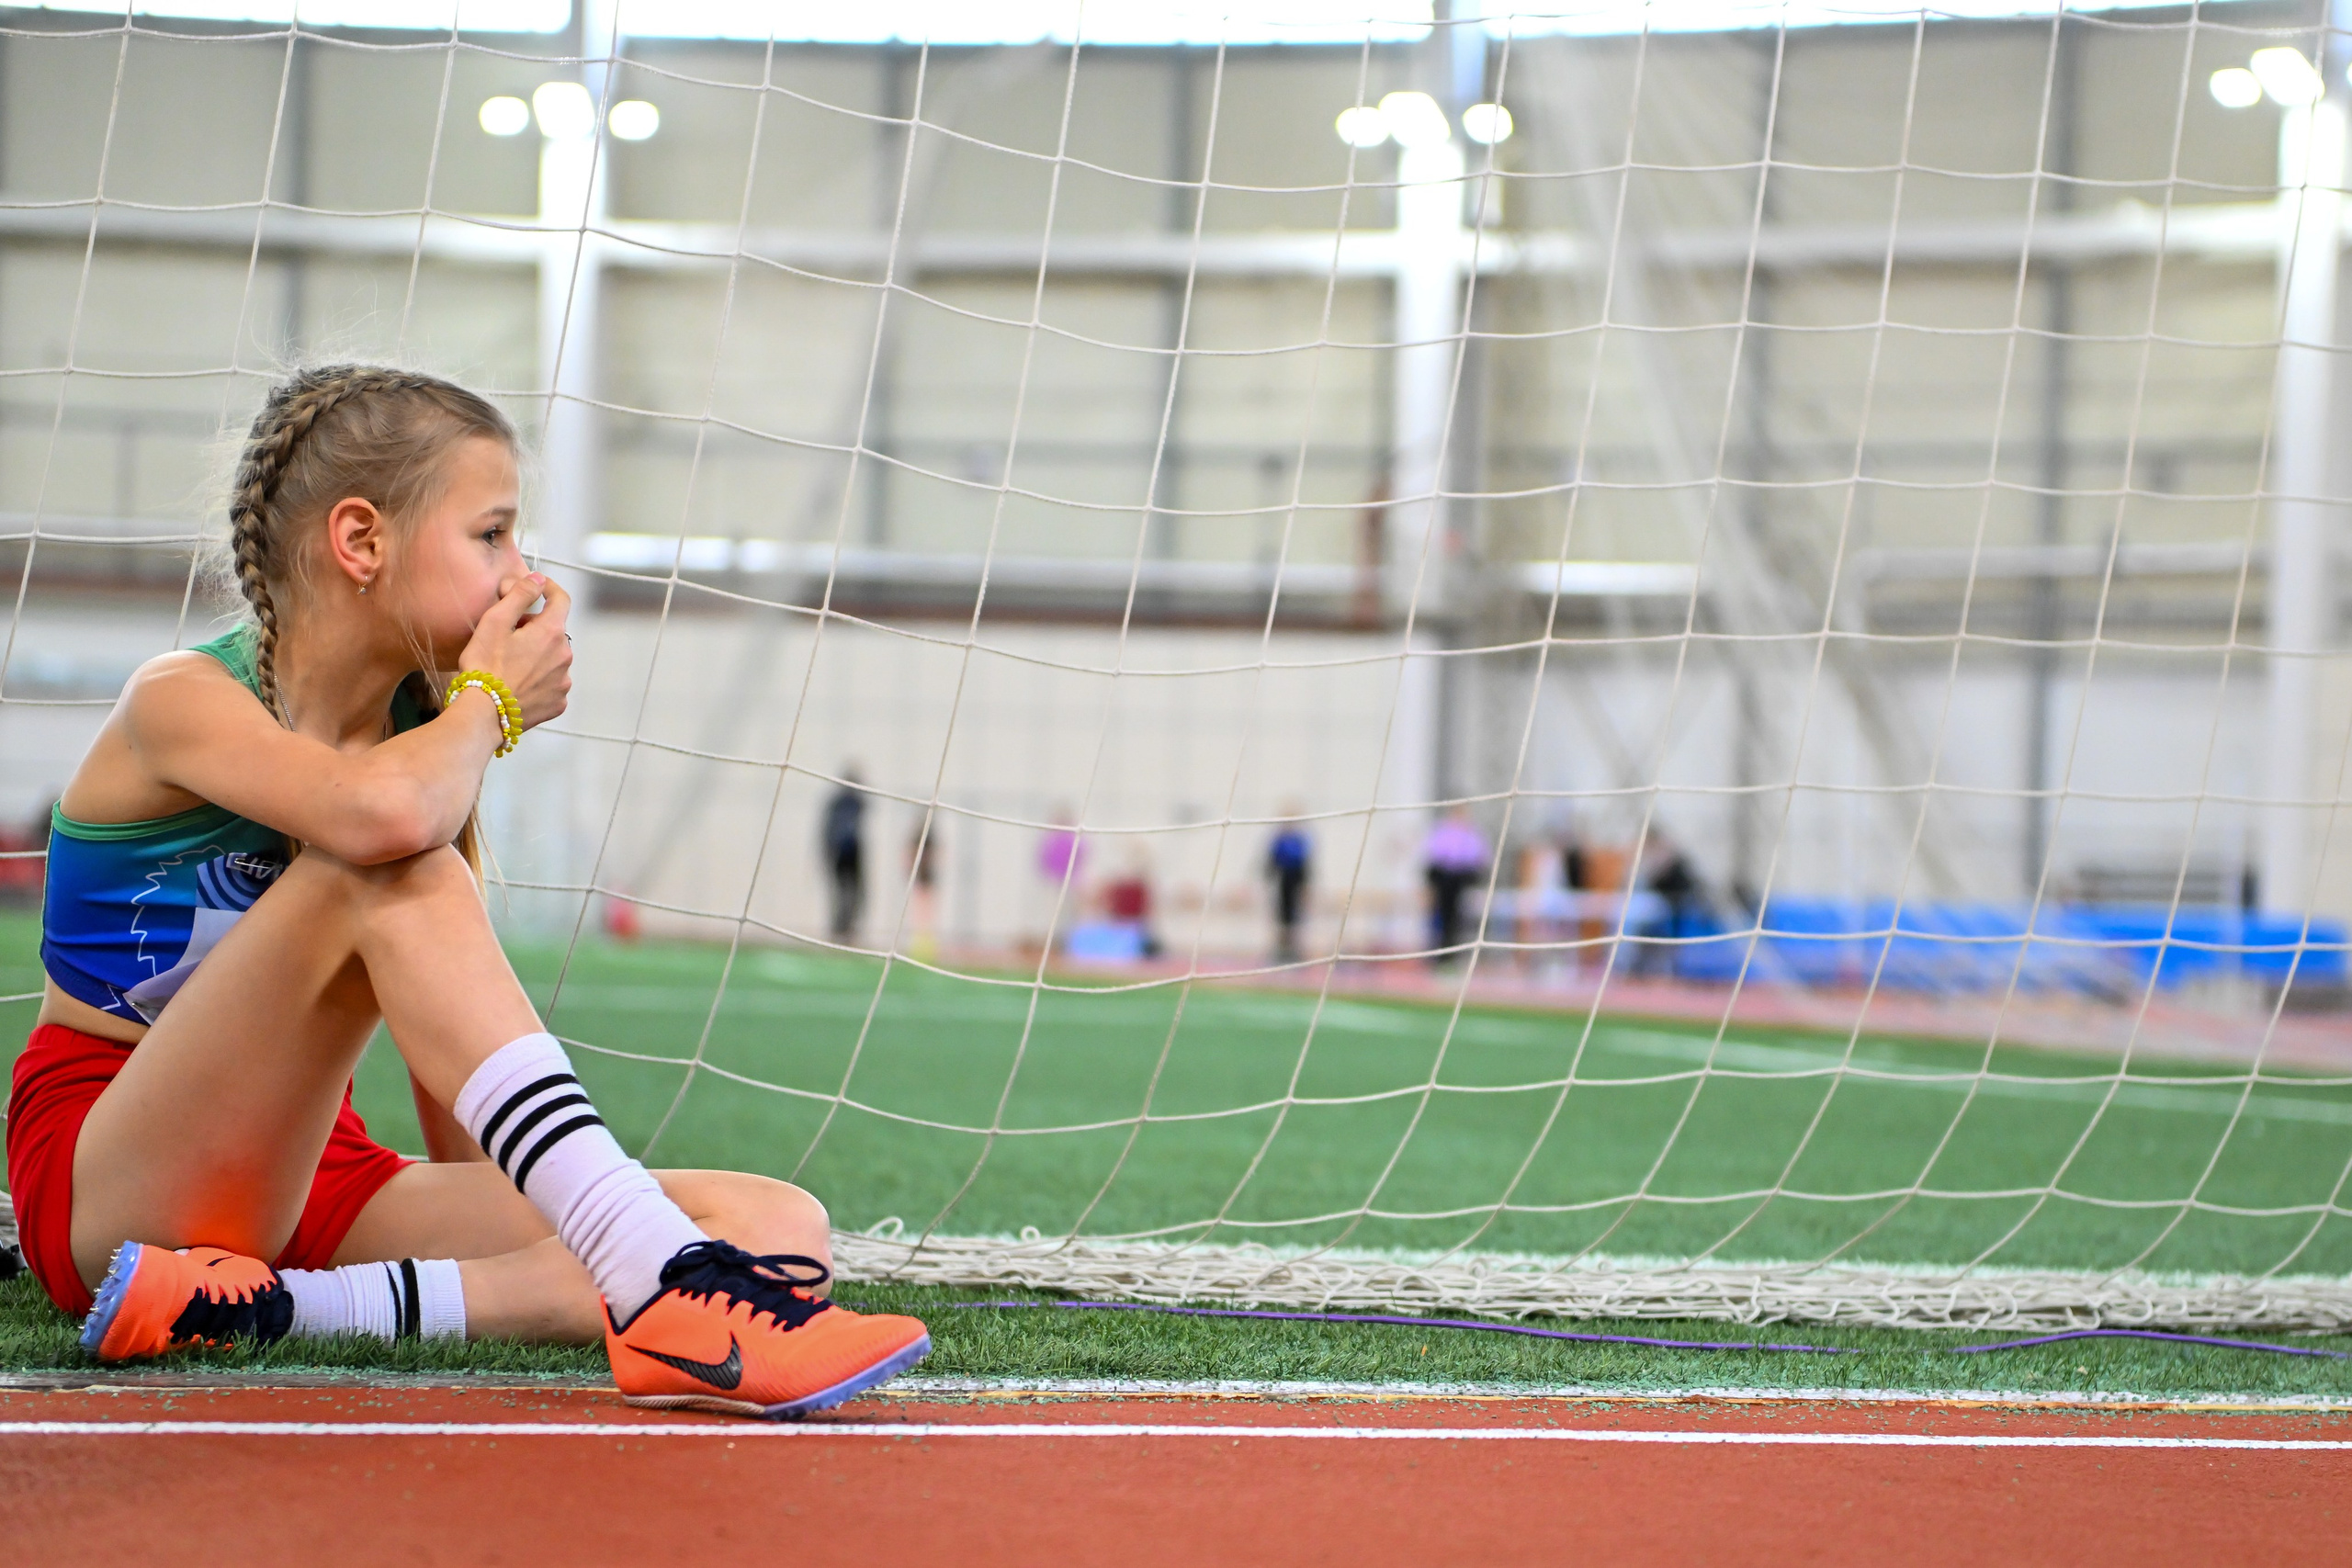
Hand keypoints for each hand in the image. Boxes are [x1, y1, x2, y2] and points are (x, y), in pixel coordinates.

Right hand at [456, 573, 572, 730]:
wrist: (484, 713)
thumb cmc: (484, 665)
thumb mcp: (495, 622)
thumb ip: (519, 595)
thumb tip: (538, 578)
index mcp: (552, 633)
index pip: (561, 600)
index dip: (549, 589)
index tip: (537, 586)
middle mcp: (565, 656)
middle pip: (554, 631)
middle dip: (534, 626)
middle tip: (507, 633)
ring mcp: (563, 682)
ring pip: (553, 657)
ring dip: (537, 653)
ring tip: (509, 662)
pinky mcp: (558, 703)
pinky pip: (551, 683)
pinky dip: (538, 678)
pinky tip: (517, 683)